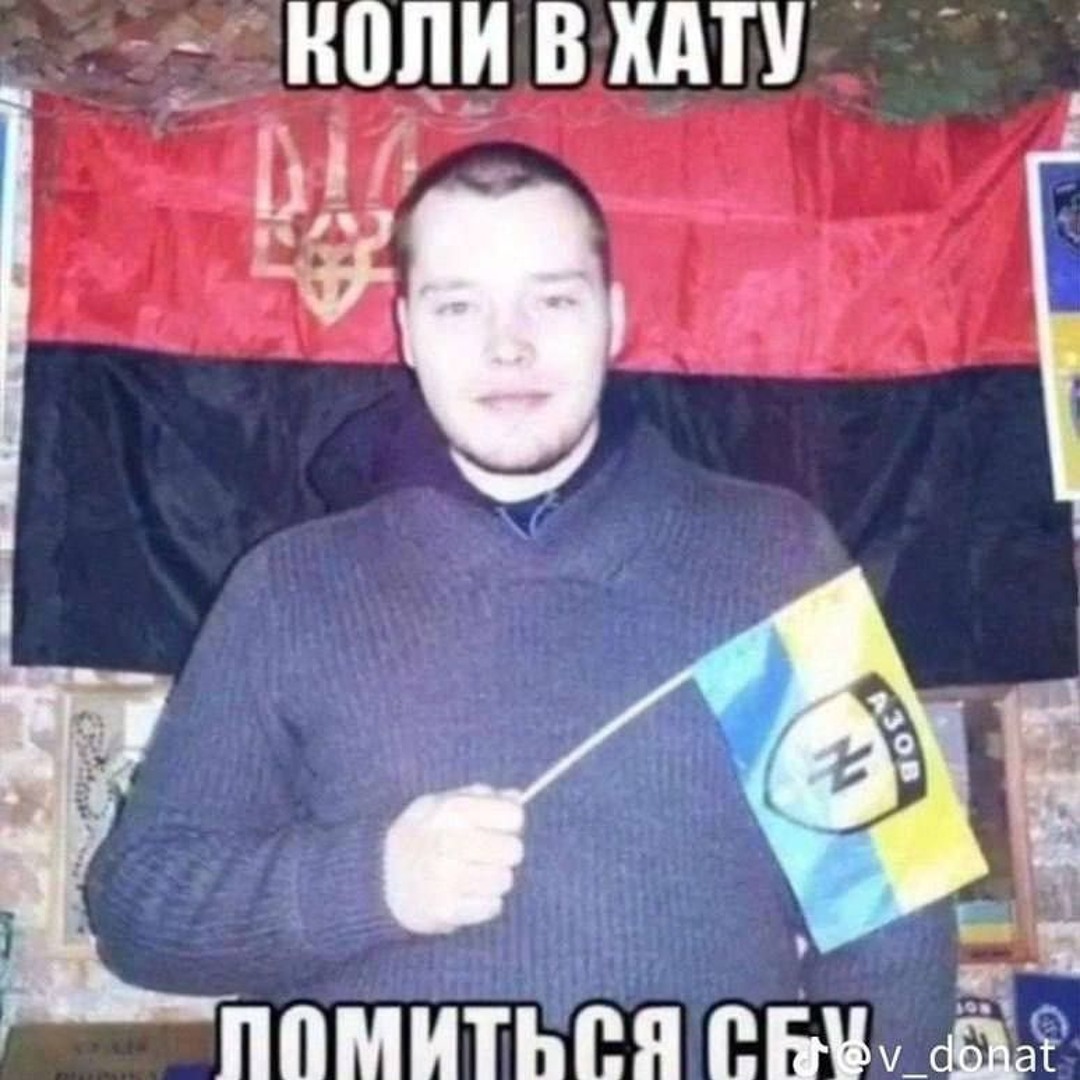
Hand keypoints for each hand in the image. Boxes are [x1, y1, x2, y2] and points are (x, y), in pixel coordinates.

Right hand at [383, 783, 524, 933]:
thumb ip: (479, 797)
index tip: (503, 825)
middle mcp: (445, 841)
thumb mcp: (442, 803)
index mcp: (449, 810)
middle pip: (513, 850)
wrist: (377, 878)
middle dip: (506, 852)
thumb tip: (516, 797)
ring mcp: (443, 878)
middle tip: (490, 853)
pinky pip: (492, 907)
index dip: (512, 821)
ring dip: (496, 879)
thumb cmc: (422, 834)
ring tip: (477, 874)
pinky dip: (485, 902)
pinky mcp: (443, 910)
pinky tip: (468, 893)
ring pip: (504, 880)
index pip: (512, 815)